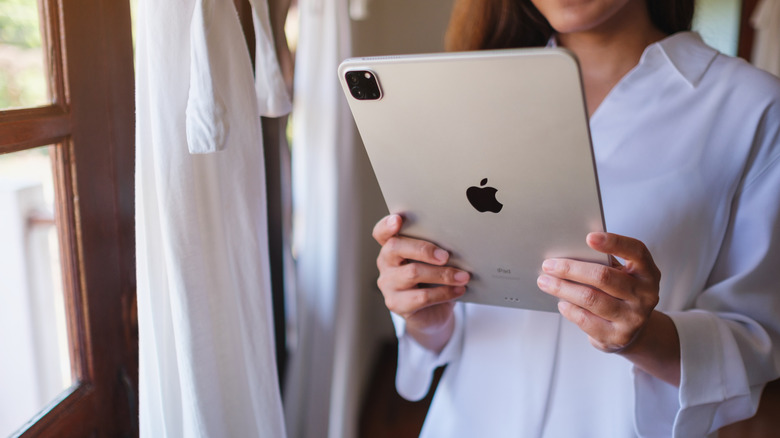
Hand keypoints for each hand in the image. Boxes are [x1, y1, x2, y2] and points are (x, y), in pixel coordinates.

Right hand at [373, 214, 469, 351]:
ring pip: (412, 272)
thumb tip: (458, 240)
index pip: (381, 232)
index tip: (398, 220)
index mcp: (392, 247)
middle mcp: (385, 263)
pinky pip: (422, 296)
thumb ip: (436, 248)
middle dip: (423, 249)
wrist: (433, 313)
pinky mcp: (396, 304)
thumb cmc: (434, 280)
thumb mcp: (434, 260)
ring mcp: (387, 284)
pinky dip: (444, 292)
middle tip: (446, 255)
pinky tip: (459, 290)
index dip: (387, 225)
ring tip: (463, 276)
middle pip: (395, 247)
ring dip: (443, 274)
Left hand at [536, 232, 661, 352]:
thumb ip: (604, 262)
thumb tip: (569, 250)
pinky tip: (561, 302)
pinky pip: (585, 319)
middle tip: (548, 265)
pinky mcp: (618, 336)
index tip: (589, 237)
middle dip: (570, 269)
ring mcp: (633, 318)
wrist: (633, 332)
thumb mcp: (622, 275)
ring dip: (562, 288)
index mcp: (647, 272)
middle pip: (603, 276)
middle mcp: (645, 294)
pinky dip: (569, 309)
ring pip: (590, 298)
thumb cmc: (620, 293)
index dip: (614, 242)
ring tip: (545, 282)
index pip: (636, 251)